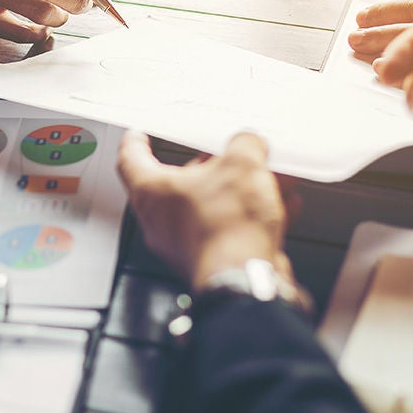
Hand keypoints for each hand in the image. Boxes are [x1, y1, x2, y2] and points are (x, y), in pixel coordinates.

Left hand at [116, 130, 299, 289]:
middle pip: (181, 183)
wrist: (244, 278)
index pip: (131, 160)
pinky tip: (282, 206)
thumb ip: (245, 145)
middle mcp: (162, 221)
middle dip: (211, 166)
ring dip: (241, 190)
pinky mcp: (212, 261)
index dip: (136, 142)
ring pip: (212, 206)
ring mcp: (185, 244)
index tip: (139, 134)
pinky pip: (230, 230)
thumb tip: (250, 144)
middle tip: (230, 153)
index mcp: (152, 192)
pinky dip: (253, 216)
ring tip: (269, 178)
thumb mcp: (241, 165)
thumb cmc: (226, 227)